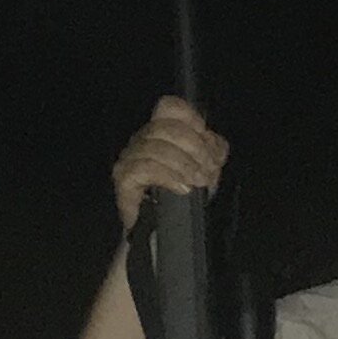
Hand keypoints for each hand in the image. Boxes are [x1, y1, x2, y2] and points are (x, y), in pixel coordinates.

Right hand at [111, 94, 228, 233]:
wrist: (160, 232)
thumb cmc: (181, 196)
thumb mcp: (205, 169)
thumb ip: (213, 151)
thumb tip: (214, 144)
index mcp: (161, 131)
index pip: (168, 107)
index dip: (190, 117)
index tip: (205, 136)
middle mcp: (141, 139)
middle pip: (165, 127)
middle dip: (194, 148)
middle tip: (209, 170)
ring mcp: (129, 158)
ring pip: (156, 148)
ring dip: (184, 165)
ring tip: (198, 181)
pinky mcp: (123, 179)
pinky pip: (144, 168)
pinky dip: (168, 177)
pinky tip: (182, 188)